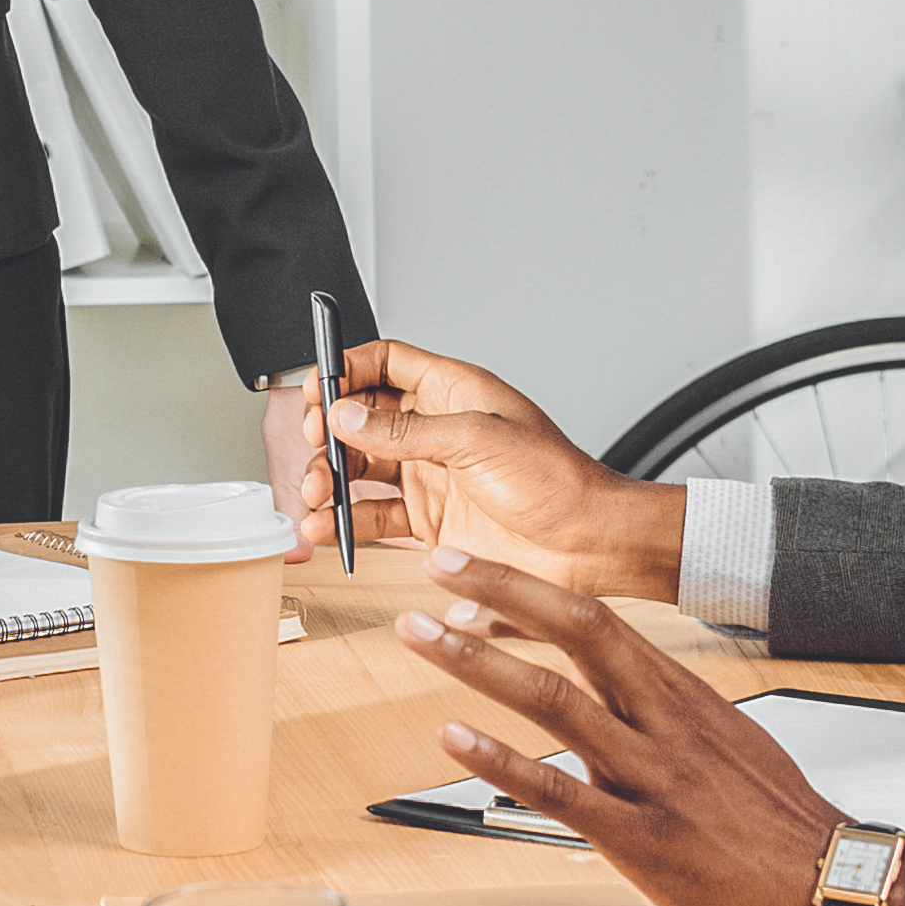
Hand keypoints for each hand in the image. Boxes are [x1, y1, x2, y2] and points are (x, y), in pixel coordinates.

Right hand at [314, 339, 680, 593]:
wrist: (588, 542)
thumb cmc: (557, 480)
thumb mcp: (477, 440)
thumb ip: (407, 430)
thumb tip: (347, 416)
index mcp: (453, 391)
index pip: (385, 362)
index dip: (347, 369)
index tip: (318, 391)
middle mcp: (437, 430)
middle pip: (362, 418)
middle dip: (330, 432)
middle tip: (316, 448)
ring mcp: (431, 475)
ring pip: (362, 467)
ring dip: (331, 478)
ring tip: (318, 494)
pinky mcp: (430, 520)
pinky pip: (375, 514)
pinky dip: (345, 520)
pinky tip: (327, 526)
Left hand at [392, 549, 861, 905]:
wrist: (833, 889)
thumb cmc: (782, 824)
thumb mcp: (728, 745)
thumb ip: (667, 718)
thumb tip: (618, 702)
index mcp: (682, 697)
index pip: (597, 620)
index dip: (530, 588)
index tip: (476, 567)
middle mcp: (663, 723)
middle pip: (577, 632)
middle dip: (501, 591)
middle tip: (440, 566)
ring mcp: (650, 777)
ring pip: (556, 700)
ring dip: (479, 663)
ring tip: (422, 637)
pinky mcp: (640, 837)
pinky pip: (558, 791)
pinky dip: (499, 760)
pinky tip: (453, 737)